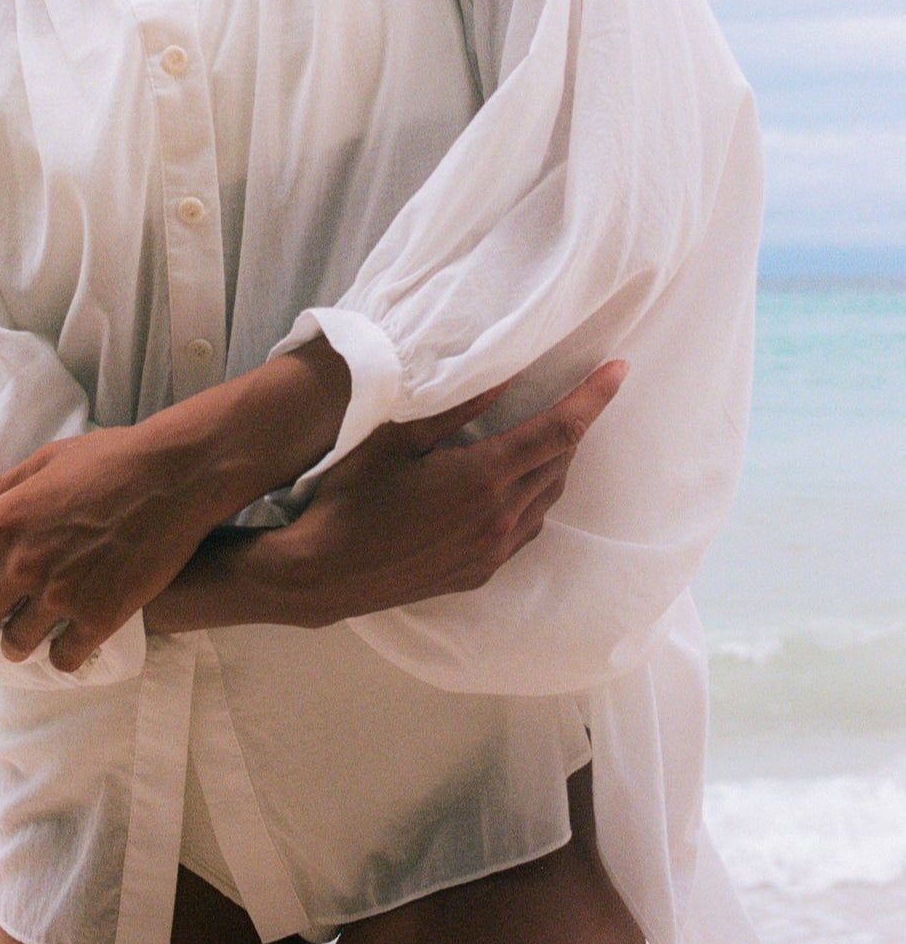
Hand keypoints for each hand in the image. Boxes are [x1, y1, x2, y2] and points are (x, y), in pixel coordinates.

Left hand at [0, 336, 351, 669]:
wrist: (174, 476)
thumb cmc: (112, 458)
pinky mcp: (99, 617)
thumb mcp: (47, 460)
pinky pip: (64, 659)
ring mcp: (61, 595)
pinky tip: (67, 648)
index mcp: (5, 522)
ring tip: (23, 643)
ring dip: (16, 646)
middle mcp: (24, 564)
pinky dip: (61, 658)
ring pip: (17, 644)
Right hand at [280, 359, 627, 625]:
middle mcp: (500, 518)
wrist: (324, 573)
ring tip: (548, 431)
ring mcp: (492, 551)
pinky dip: (535, 496)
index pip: (559, 431)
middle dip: (575, 424)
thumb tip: (506, 372)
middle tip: (579, 391)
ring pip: (548, 498)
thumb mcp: (396, 438)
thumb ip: (456, 406)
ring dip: (556, 462)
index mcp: (484, 477)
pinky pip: (528, 528)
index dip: (594, 398)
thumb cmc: (351, 497)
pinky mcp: (479, 572)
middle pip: (560, 462)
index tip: (619, 369)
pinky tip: (517, 483)